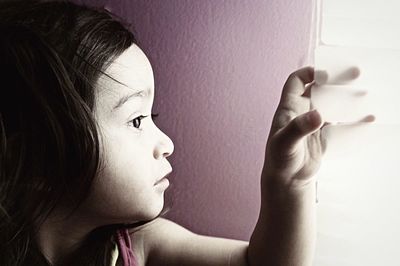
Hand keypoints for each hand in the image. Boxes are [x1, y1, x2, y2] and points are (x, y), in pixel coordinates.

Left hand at [262, 66, 373, 191]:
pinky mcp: (324, 136)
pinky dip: (352, 120)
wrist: (288, 181)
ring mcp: (314, 124)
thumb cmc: (279, 160)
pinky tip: (367, 119)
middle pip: (319, 89)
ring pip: (332, 105)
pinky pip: (340, 123)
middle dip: (336, 81)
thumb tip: (317, 115)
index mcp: (289, 108)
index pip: (296, 81)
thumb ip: (299, 128)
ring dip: (346, 99)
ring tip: (365, 94)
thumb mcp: (285, 143)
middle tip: (356, 74)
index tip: (326, 73)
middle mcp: (302, 112)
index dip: (309, 72)